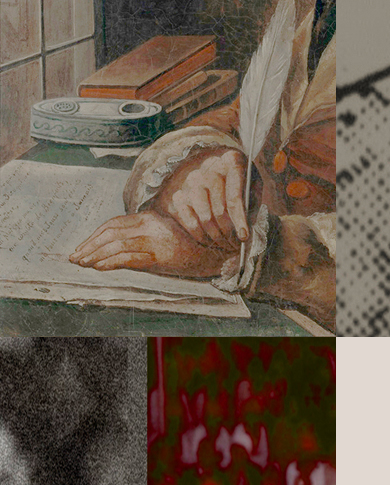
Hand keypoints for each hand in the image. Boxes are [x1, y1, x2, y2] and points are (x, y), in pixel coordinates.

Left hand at [67, 210, 231, 277]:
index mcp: (151, 217)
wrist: (220, 253)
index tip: (83, 246)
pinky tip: (99, 266)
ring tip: (83, 263)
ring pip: (116, 246)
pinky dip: (111, 262)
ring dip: (95, 255)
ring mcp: (156, 241)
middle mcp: (151, 226)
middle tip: (75, 257)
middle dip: (89, 246)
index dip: (95, 235)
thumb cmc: (192, 245)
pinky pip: (129, 259)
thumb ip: (145, 235)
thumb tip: (116, 247)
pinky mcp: (162, 256)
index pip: (114, 223)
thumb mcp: (166, 233)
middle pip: (111, 233)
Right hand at [158, 147, 249, 247]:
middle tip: (237, 245)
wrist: (214, 165)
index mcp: (232, 162)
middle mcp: (207, 170)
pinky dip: (200, 236)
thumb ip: (252, 204)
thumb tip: (245, 232)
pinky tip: (210, 241)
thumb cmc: (240, 179)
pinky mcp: (177, 195)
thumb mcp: (253, 185)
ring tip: (226, 245)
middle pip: (219, 210)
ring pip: (204, 218)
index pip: (235, 197)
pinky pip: (189, 221)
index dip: (240, 220)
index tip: (244, 237)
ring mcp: (190, 182)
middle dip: (230, 232)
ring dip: (216, 236)